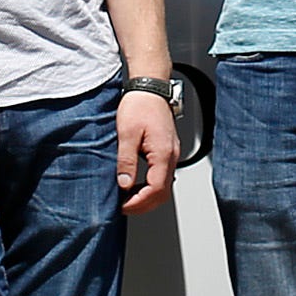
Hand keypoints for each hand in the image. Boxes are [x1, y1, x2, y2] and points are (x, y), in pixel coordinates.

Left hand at [116, 91, 179, 214]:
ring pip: (165, 185)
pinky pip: (163, 175)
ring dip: (148, 196)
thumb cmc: (140, 105)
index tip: (124, 206)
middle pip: (163, 192)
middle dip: (144, 204)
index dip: (139, 203)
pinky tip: (138, 184)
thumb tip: (125, 183)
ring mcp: (172, 153)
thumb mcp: (127, 134)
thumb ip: (126, 161)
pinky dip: (151, 186)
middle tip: (125, 207)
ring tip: (129, 198)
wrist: (150, 87)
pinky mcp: (168, 149)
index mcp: (163, 153)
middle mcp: (171, 155)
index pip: (155, 190)